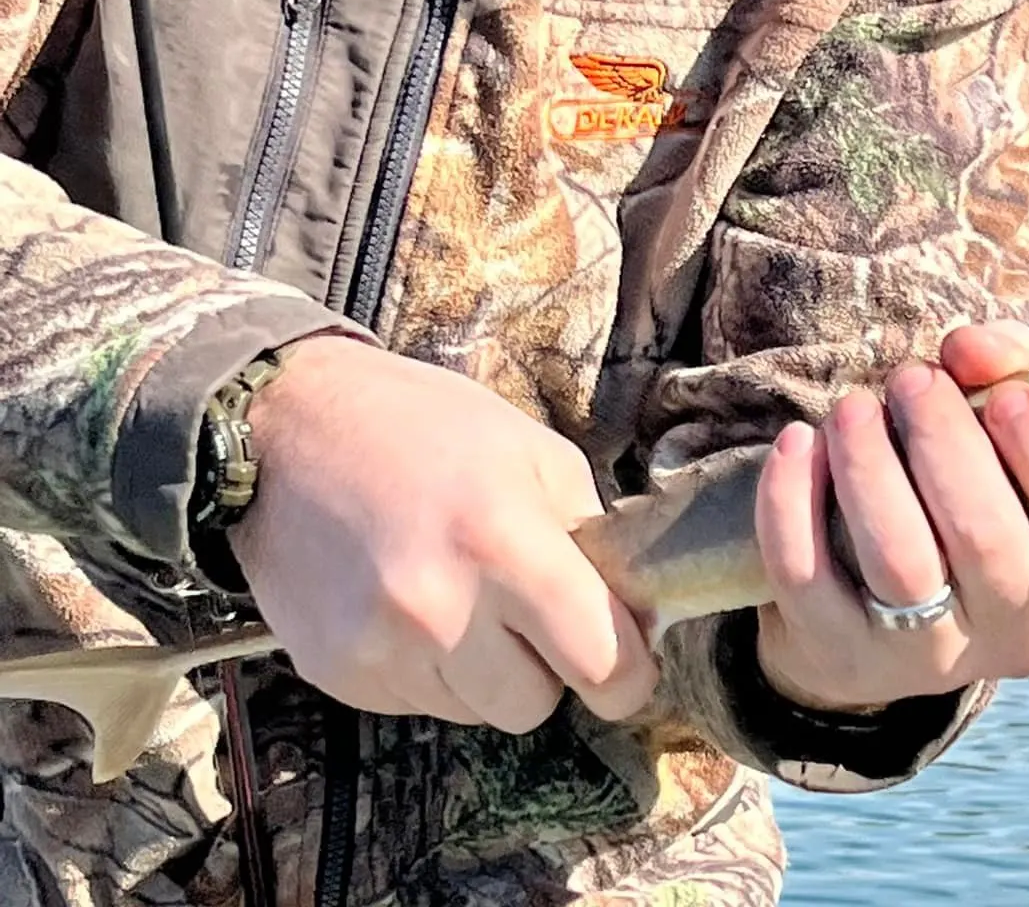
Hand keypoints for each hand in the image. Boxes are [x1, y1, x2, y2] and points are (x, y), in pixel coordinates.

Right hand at [228, 337, 657, 731]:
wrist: (287, 428)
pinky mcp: (336, 674)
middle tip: (524, 609)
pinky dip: (427, 669)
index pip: (599, 663)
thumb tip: (633, 611)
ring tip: (455, 592)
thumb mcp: (531, 450)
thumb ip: (588, 534)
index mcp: (505, 541)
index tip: (629, 669)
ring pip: (477, 712)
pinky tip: (404, 603)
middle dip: (546, 666)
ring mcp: (382, 649)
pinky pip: (418, 704)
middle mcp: (442, 609)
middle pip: (536, 706)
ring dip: (484, 671)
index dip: (628, 676)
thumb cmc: (424, 425)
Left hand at [754, 321, 1028, 711]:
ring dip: (870, 465)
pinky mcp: (844, 655)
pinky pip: (809, 578)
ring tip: (853, 407)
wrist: (877, 610)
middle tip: (911, 379)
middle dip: (944, 439)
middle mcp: (1017, 630)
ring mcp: (930, 656)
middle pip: (988, 537)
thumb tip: (971, 348)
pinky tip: (797, 444)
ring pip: (900, 560)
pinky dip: (792, 503)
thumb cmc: (967, 494)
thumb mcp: (1009, 433)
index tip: (1006, 394)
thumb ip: (1010, 371)